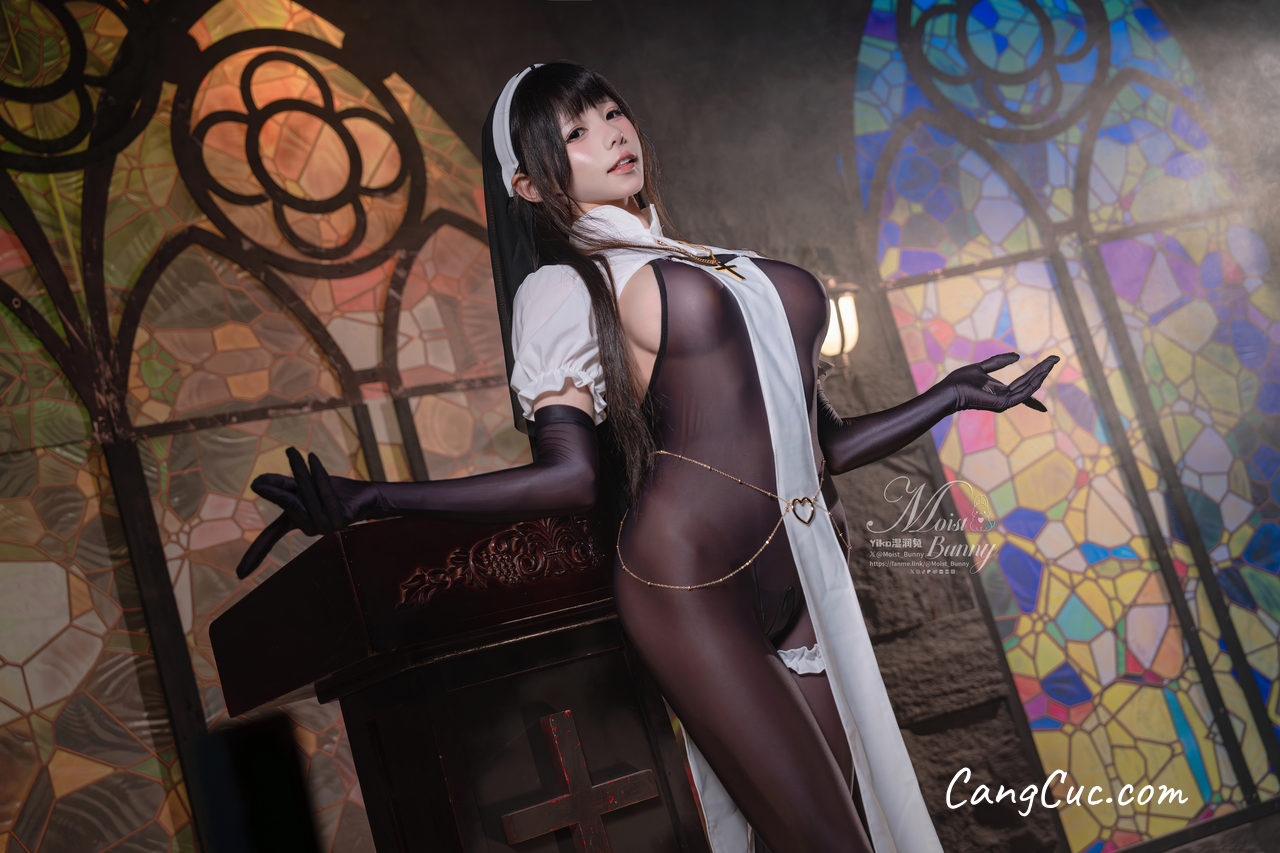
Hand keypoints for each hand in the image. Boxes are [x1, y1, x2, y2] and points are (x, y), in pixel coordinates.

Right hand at [234, 448, 378, 578]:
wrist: (366, 495)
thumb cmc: (335, 492)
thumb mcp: (303, 485)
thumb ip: (283, 486)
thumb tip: (256, 484)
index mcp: (299, 522)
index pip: (272, 537)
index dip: (256, 554)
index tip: (239, 575)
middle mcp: (311, 528)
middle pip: (287, 505)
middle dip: (274, 491)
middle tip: (255, 483)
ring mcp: (327, 526)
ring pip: (306, 496)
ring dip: (299, 472)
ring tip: (291, 451)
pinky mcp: (341, 518)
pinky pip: (325, 493)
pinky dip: (318, 474)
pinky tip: (313, 458)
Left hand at [938, 352, 1059, 413]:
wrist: (951, 389)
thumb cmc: (961, 381)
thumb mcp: (982, 367)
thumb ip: (999, 362)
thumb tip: (1017, 356)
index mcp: (1001, 392)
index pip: (1024, 388)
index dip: (1037, 380)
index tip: (1049, 371)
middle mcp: (1006, 398)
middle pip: (1029, 384)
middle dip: (1043, 371)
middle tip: (1056, 358)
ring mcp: (1005, 402)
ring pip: (1029, 386)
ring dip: (1041, 373)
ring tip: (1051, 361)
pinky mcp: (1003, 403)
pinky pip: (1023, 392)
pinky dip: (1033, 382)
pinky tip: (1041, 372)